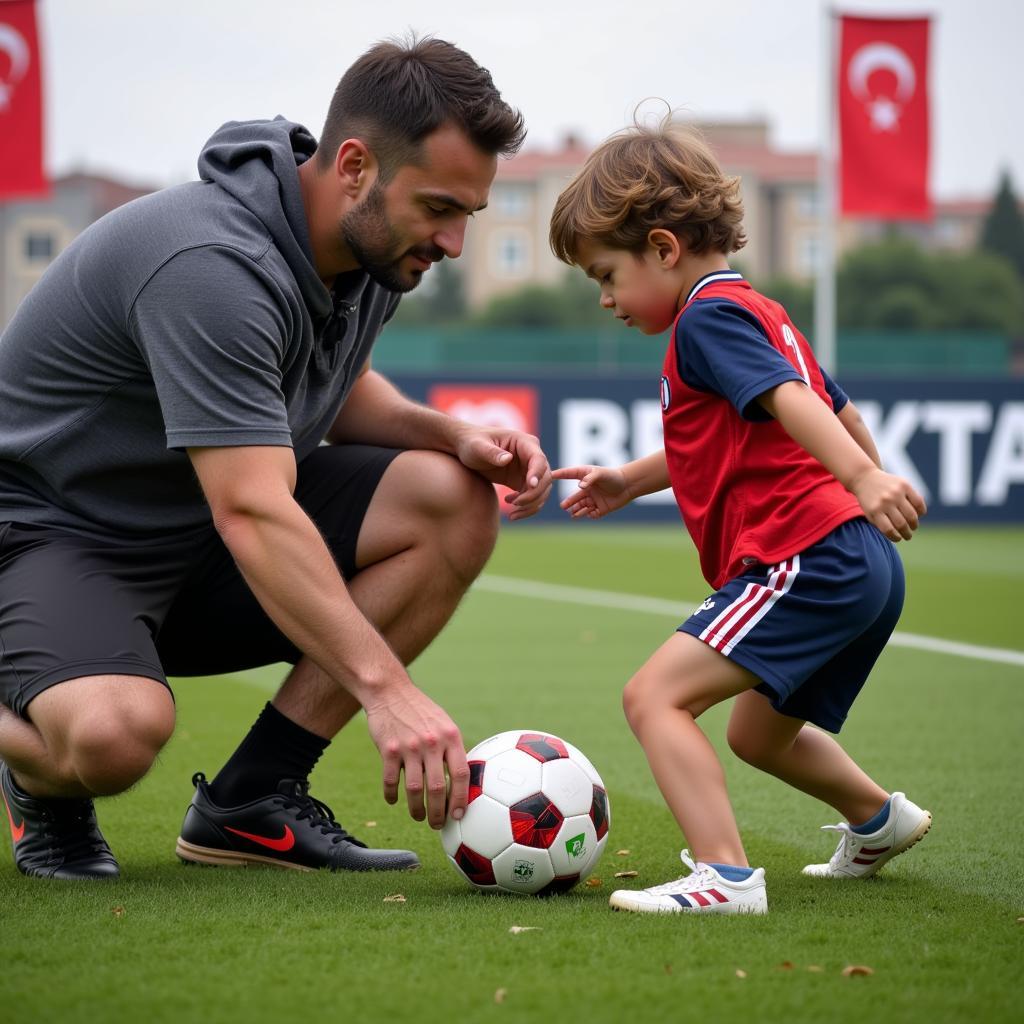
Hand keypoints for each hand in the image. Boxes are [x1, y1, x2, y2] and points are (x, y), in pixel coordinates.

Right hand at [362, 683, 468, 828]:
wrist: (391, 692)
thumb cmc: (420, 711)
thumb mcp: (444, 723)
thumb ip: (452, 748)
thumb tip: (461, 781)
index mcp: (450, 736)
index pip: (461, 774)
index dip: (461, 798)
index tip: (459, 815)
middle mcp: (432, 743)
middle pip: (437, 788)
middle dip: (438, 813)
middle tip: (438, 825)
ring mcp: (409, 747)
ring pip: (413, 789)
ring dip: (416, 809)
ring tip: (419, 817)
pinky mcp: (388, 750)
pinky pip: (390, 781)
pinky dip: (392, 796)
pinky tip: (394, 801)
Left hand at [453, 426, 551, 520]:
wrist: (465, 450)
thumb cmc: (471, 443)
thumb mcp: (478, 447)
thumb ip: (492, 453)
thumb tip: (508, 459)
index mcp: (524, 442)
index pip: (538, 459)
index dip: (537, 473)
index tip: (529, 486)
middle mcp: (531, 455)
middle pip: (545, 478)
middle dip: (534, 494)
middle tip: (515, 504)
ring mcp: (529, 469)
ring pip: (542, 491)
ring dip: (531, 504)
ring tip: (512, 512)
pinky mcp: (523, 481)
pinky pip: (533, 497)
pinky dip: (526, 507)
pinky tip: (510, 508)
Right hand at [551, 465, 633, 518]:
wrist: (629, 486)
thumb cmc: (614, 476)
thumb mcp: (601, 474)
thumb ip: (590, 478)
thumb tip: (580, 486)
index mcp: (585, 477)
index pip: (570, 474)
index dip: (560, 474)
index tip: (550, 475)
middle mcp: (587, 489)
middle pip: (575, 497)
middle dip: (569, 502)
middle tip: (563, 506)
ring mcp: (593, 499)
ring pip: (581, 507)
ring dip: (577, 510)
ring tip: (573, 513)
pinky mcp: (600, 508)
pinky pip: (591, 513)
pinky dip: (587, 514)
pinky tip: (588, 513)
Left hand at [849, 467, 927, 540]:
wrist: (865, 478)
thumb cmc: (869, 500)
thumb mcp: (869, 513)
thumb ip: (881, 524)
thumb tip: (898, 536)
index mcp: (874, 510)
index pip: (889, 530)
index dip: (896, 537)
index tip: (899, 539)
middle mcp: (885, 501)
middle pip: (901, 523)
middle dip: (907, 533)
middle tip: (908, 536)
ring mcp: (896, 493)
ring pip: (912, 515)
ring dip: (914, 524)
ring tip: (913, 527)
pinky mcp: (904, 485)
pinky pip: (918, 501)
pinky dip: (921, 511)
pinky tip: (919, 514)